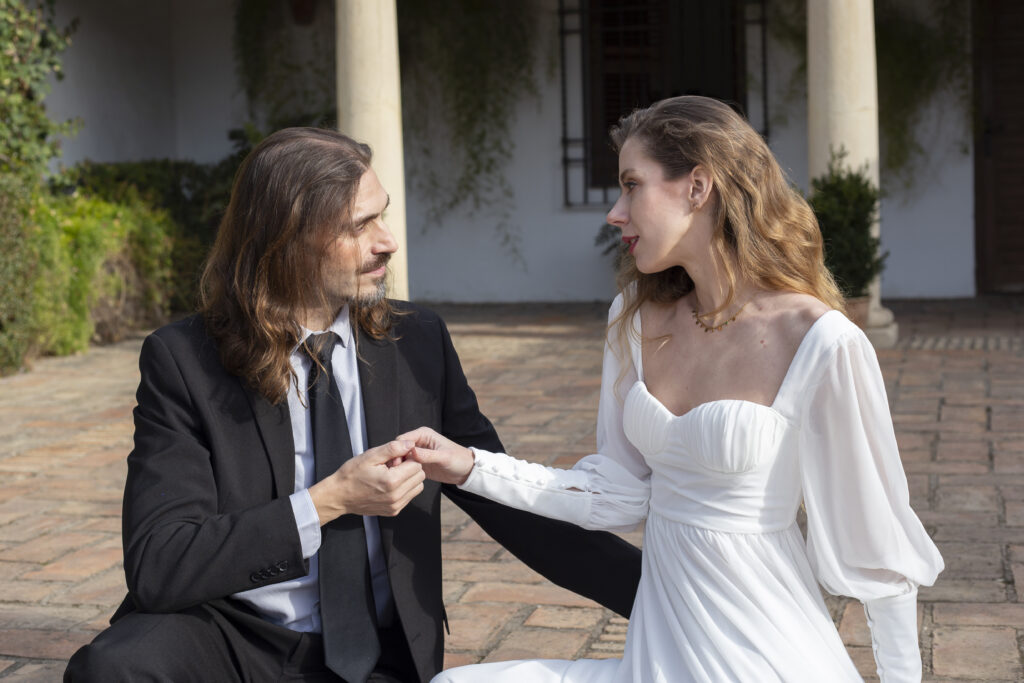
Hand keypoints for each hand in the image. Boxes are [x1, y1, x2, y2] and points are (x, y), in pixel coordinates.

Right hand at [309, 440, 424, 524]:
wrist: (339, 496)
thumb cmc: (352, 474)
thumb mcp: (370, 456)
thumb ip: (393, 448)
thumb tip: (410, 443)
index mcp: (392, 481)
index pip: (417, 464)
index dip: (407, 458)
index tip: (395, 458)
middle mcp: (396, 496)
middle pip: (420, 476)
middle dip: (410, 468)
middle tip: (393, 466)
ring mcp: (395, 506)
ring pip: (418, 487)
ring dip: (409, 479)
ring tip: (392, 475)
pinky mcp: (393, 511)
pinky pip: (409, 497)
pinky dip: (404, 489)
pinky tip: (389, 485)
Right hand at [397, 426, 474, 485]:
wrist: (466, 470)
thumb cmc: (458, 459)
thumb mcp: (444, 457)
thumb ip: (428, 455)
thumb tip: (411, 451)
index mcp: (423, 434)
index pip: (403, 440)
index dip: (397, 450)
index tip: (395, 463)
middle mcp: (418, 442)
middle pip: (399, 449)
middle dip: (396, 460)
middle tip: (394, 472)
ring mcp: (417, 453)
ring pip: (401, 459)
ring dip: (398, 467)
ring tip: (396, 477)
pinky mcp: (418, 464)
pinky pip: (406, 467)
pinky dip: (403, 472)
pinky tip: (401, 479)